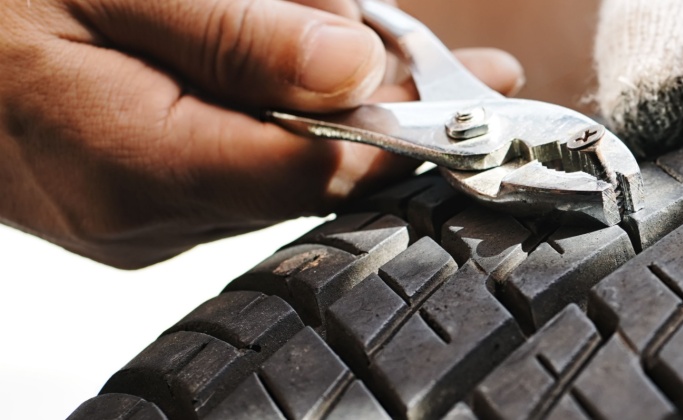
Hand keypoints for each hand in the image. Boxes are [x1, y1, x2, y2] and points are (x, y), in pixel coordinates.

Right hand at [0, 0, 522, 267]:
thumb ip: (232, 31)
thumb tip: (353, 68)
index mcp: (131, 166)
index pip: (316, 168)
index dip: (410, 126)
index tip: (484, 88)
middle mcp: (144, 217)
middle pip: (316, 171)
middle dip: (385, 106)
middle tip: (464, 63)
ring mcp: (144, 219)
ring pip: (289, 164)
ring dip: (339, 102)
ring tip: (373, 39)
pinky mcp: (147, 202)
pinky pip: (248, 157)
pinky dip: (287, 109)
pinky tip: (313, 60)